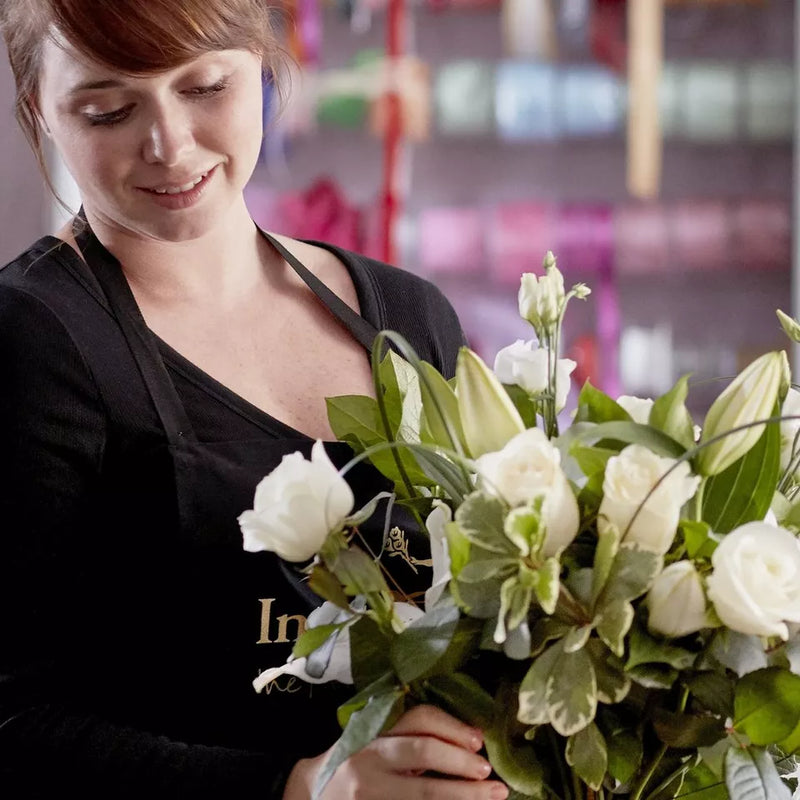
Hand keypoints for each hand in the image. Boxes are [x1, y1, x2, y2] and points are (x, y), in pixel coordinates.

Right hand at [283, 705, 508, 799]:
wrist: (313, 794)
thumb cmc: (356, 762)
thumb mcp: (375, 739)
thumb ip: (409, 736)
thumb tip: (469, 737)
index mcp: (377, 731)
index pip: (419, 718)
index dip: (453, 727)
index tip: (479, 740)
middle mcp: (372, 758)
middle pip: (424, 751)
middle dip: (461, 761)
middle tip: (489, 771)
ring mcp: (371, 792)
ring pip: (424, 792)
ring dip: (463, 795)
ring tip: (493, 795)